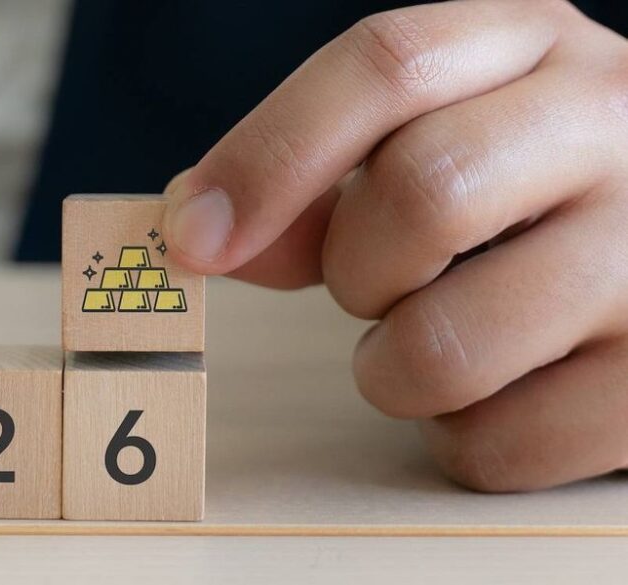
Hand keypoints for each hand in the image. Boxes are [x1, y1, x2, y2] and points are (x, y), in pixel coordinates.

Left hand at [162, 0, 627, 491]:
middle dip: (354, 268)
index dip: (265, 157)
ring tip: (442, 337)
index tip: (191, 236)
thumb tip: (203, 235)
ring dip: (394, 369)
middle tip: (376, 286)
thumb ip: (315, 185)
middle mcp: (613, 127)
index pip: (385, 66)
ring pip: (444, 346)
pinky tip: (503, 390)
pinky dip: (461, 436)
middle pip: (420, 193)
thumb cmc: (530, 196)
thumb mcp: (436, 144)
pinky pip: (495, 444)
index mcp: (533, 47)